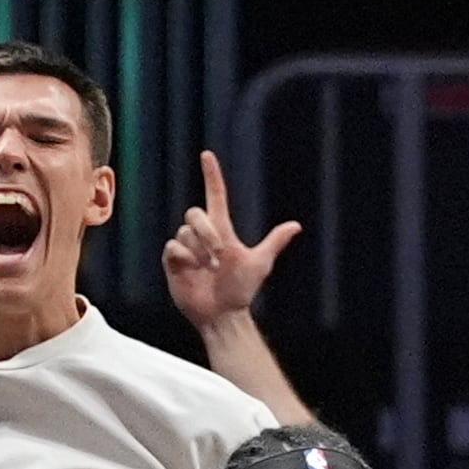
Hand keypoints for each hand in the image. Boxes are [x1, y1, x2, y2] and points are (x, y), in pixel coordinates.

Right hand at [162, 150, 302, 333]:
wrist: (222, 313)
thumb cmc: (241, 289)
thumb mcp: (260, 263)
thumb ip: (274, 242)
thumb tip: (296, 225)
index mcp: (222, 230)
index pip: (216, 196)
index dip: (212, 176)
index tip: (207, 155)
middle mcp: (202, 236)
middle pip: (194, 213)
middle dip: (206, 231)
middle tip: (218, 254)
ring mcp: (186, 248)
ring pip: (184, 232)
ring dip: (198, 249)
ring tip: (207, 268)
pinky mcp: (172, 261)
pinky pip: (172, 247)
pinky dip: (184, 257)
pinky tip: (192, 270)